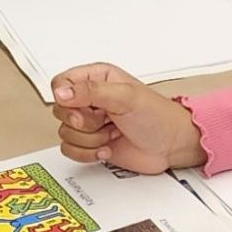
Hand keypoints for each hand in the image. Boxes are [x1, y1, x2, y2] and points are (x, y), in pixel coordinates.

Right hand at [49, 63, 204, 172]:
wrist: (171, 145)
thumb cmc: (158, 116)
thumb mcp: (125, 96)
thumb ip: (91, 91)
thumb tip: (61, 93)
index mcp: (96, 78)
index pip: (61, 83)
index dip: (66, 98)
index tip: (85, 106)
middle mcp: (90, 100)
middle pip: (60, 111)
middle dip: (84, 121)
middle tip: (104, 120)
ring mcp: (90, 123)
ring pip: (65, 132)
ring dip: (91, 138)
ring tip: (112, 133)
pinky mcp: (90, 144)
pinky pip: (69, 150)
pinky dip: (88, 153)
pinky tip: (107, 147)